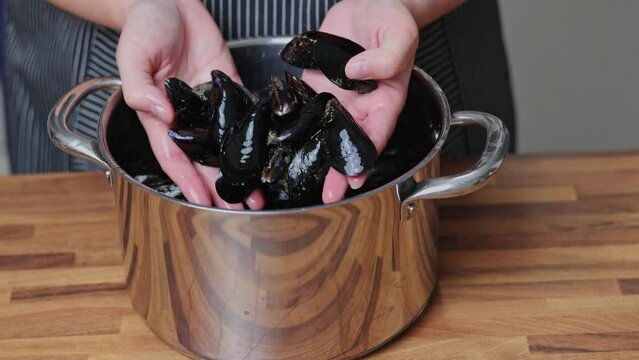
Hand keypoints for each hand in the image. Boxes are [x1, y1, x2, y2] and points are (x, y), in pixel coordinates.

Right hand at [116, 0, 263, 208]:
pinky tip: (269, 153)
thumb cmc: (143, 26)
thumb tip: (160, 111)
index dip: (187, 181)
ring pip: (227, 144)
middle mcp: (188, 117)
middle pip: (205, 159)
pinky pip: (244, 114)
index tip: (203, 202)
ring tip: (258, 191)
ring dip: (241, 168)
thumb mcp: (132, 56)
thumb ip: (139, 87)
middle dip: (221, 185)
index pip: (174, 156)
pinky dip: (255, 135)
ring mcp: (211, 105)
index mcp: (160, 116)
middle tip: (241, 207)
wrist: (168, 0)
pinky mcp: (229, 88)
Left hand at [302, 0, 418, 202]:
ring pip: (324, 131)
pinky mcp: (316, 86)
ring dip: (315, 154)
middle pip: (348, 142)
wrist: (368, 3)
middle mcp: (361, 104)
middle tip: (329, 193)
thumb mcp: (399, 34)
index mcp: (385, 99)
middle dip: (339, 169)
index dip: (366, 158)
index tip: (356, 179)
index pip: (377, 134)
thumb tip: (356, 72)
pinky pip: (305, 107)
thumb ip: (386, 56)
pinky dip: (295, 125)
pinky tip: (282, 141)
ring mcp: (337, 97)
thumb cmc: (391, 18)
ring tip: (300, 175)